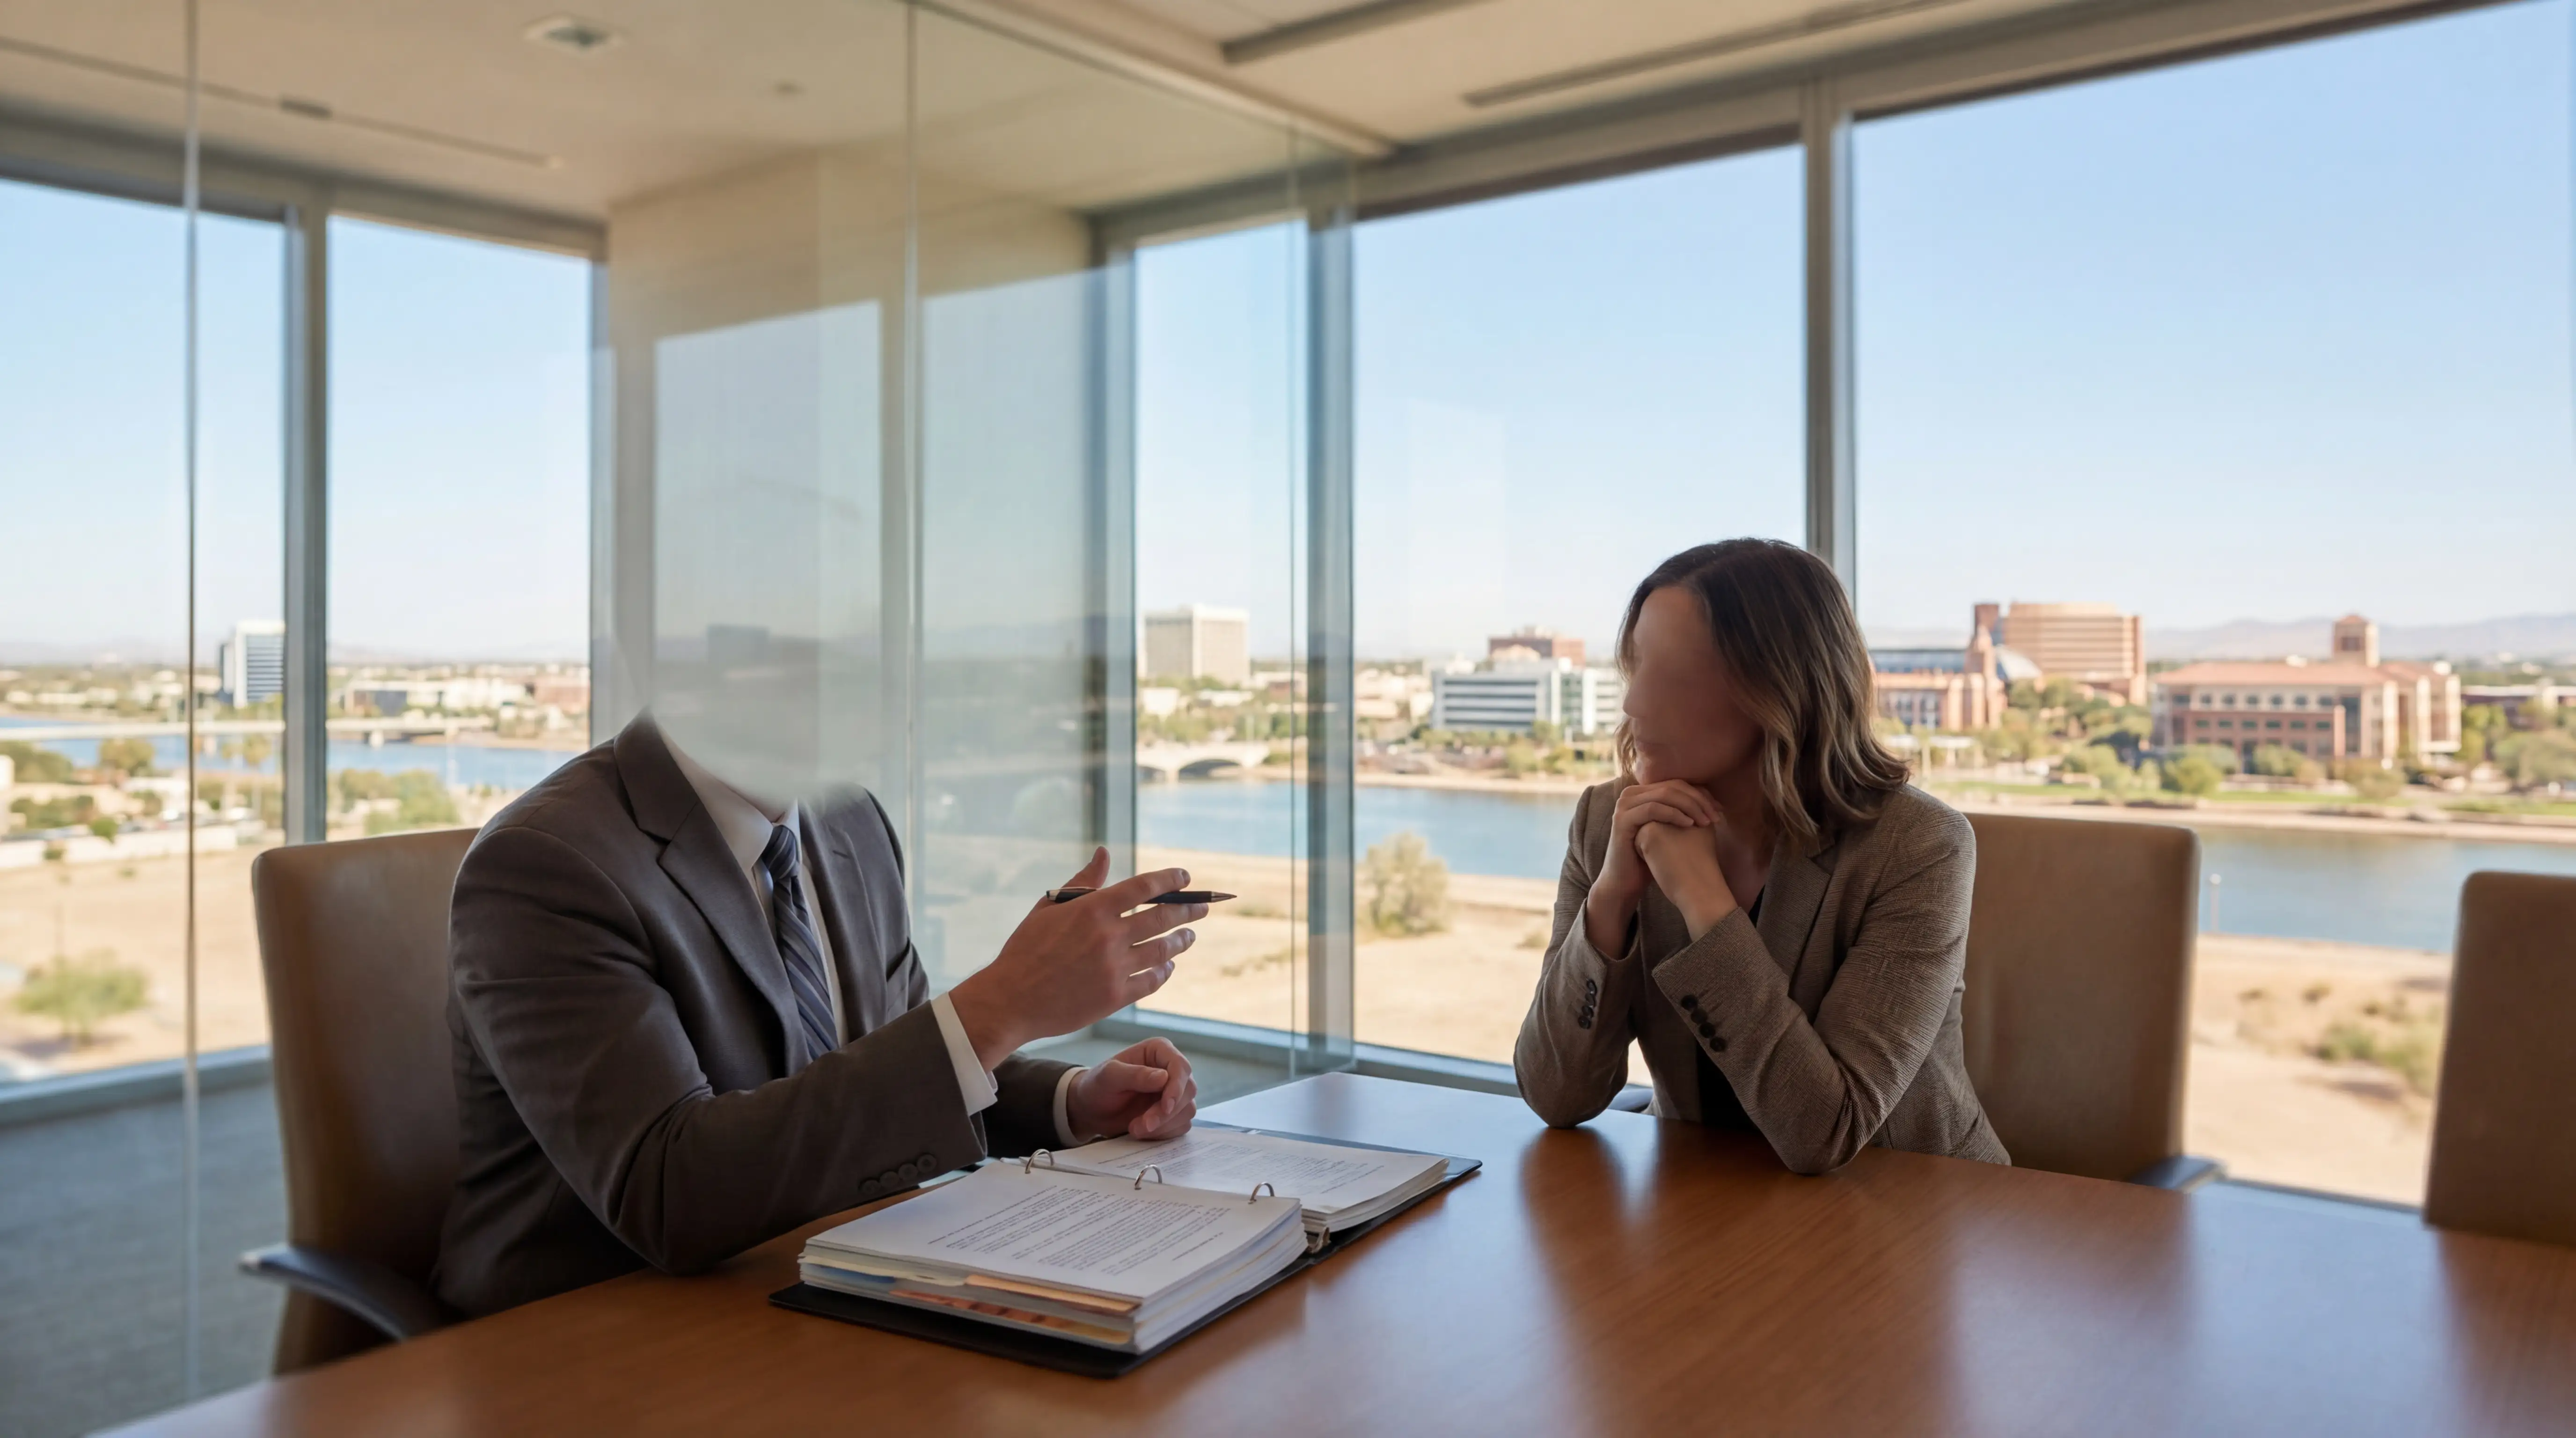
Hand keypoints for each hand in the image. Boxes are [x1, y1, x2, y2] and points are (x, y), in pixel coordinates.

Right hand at [945, 849, 1203, 1070]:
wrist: (1011, 999)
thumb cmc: (1026, 949)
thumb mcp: (1049, 907)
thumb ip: (1083, 881)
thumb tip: (1104, 853)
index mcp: (1093, 909)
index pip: (1144, 887)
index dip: (1170, 880)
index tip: (1185, 877)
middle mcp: (1109, 936)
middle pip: (1162, 918)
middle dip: (1188, 910)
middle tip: (1203, 907)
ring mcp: (1114, 968)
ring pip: (1162, 950)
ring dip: (1180, 940)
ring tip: (1188, 936)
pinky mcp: (1115, 997)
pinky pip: (1151, 981)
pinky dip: (1163, 971)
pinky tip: (1167, 966)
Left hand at [1066, 1038, 1196, 1140]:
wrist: (1092, 1110)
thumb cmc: (1097, 1086)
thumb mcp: (1109, 1077)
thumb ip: (1135, 1075)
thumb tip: (1164, 1077)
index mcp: (1159, 1051)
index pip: (1180, 1066)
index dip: (1177, 1087)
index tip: (1165, 1106)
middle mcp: (1170, 1069)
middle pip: (1188, 1090)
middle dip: (1166, 1112)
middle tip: (1143, 1125)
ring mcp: (1174, 1092)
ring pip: (1187, 1110)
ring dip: (1163, 1125)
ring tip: (1135, 1128)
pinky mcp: (1173, 1112)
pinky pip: (1182, 1125)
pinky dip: (1164, 1132)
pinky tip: (1143, 1131)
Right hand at [1585, 780, 1722, 954]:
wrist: (1625, 881)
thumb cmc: (1651, 857)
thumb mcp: (1670, 830)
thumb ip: (1684, 812)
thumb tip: (1715, 803)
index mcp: (1643, 793)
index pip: (1678, 784)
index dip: (1701, 794)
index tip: (1720, 810)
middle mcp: (1631, 794)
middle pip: (1673, 786)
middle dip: (1699, 800)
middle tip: (1716, 816)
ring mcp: (1624, 805)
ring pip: (1665, 794)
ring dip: (1690, 806)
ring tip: (1706, 822)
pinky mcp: (1622, 819)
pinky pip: (1653, 809)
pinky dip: (1674, 814)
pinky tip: (1689, 825)